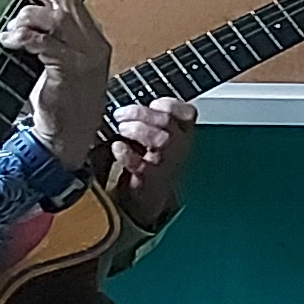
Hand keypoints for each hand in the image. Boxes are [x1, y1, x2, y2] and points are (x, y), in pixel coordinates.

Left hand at [3, 0, 112, 171]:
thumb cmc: (61, 103)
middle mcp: (93, 43)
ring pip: (57, 19)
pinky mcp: (71, 71)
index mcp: (92, 39)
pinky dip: (26, 38)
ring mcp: (85, 57)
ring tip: (13, 28)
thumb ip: (46, 36)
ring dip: (29, 17)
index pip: (72, 0)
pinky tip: (12, 40)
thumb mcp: (55, 61)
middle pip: (68, 2)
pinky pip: (46, 44)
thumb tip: (24, 9)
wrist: (68, 138)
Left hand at [104, 99, 198, 226]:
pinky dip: (126, 153)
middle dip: (142, 113)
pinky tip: (117, 148)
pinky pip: (140, 164)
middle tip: (121, 115)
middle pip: (168, 122)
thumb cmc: (150, 164)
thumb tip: (127, 107)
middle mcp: (179, 148)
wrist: (148, 200)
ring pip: (161, 140)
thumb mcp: (158, 140)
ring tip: (121, 129)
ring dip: (138, 130)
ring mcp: (166, 164)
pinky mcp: (149, 179)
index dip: (168, 104)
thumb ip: (151, 121)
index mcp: (183, 135)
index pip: (186, 112)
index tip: (150, 103)